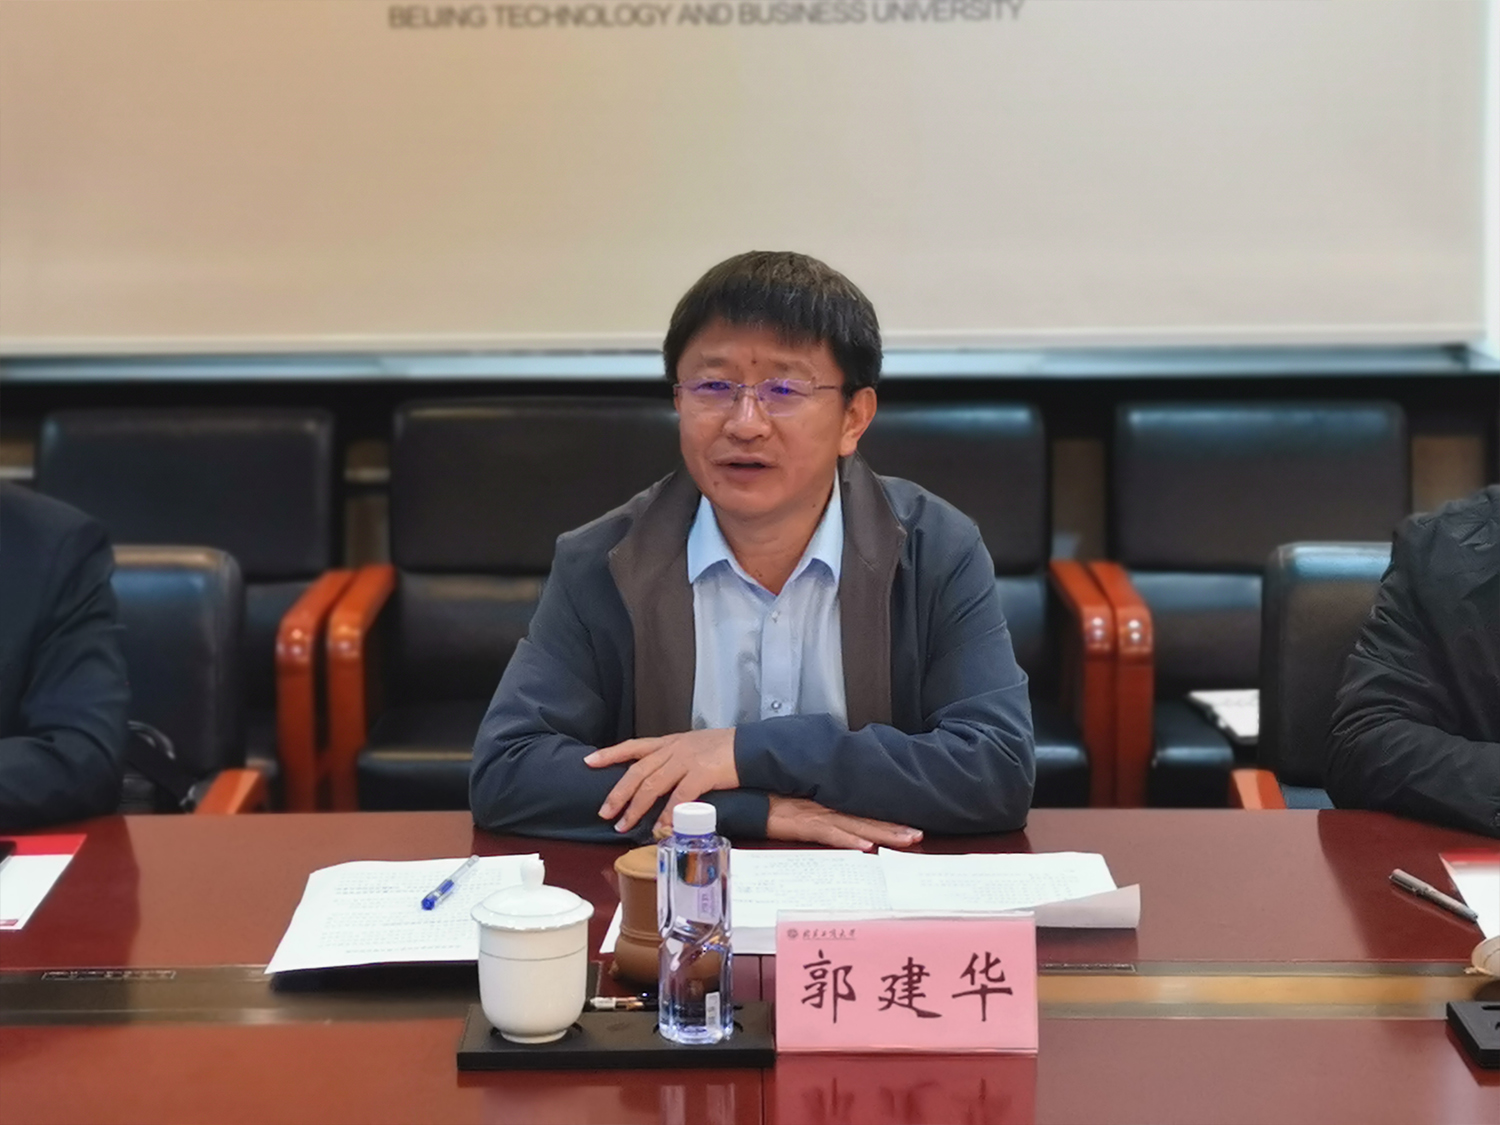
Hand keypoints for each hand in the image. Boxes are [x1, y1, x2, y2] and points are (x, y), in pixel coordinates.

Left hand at [585, 728, 738, 834]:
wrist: (751, 747)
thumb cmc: (725, 750)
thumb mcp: (694, 747)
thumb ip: (675, 760)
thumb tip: (660, 780)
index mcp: (670, 742)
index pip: (634, 746)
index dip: (610, 754)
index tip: (589, 762)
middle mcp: (673, 749)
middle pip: (637, 771)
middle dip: (618, 793)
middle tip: (604, 811)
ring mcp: (686, 760)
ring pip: (652, 784)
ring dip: (636, 807)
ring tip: (624, 825)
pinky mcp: (702, 773)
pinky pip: (679, 796)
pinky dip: (667, 813)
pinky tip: (660, 826)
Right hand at [765, 795, 922, 850]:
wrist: (745, 795)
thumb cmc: (768, 800)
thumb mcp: (797, 805)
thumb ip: (817, 814)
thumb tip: (838, 826)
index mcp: (827, 803)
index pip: (863, 812)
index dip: (887, 820)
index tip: (910, 825)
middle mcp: (827, 807)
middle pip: (866, 819)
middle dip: (894, 828)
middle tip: (919, 834)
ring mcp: (816, 815)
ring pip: (856, 826)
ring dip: (882, 834)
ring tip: (907, 839)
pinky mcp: (802, 823)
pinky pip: (829, 833)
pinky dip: (847, 841)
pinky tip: (865, 848)